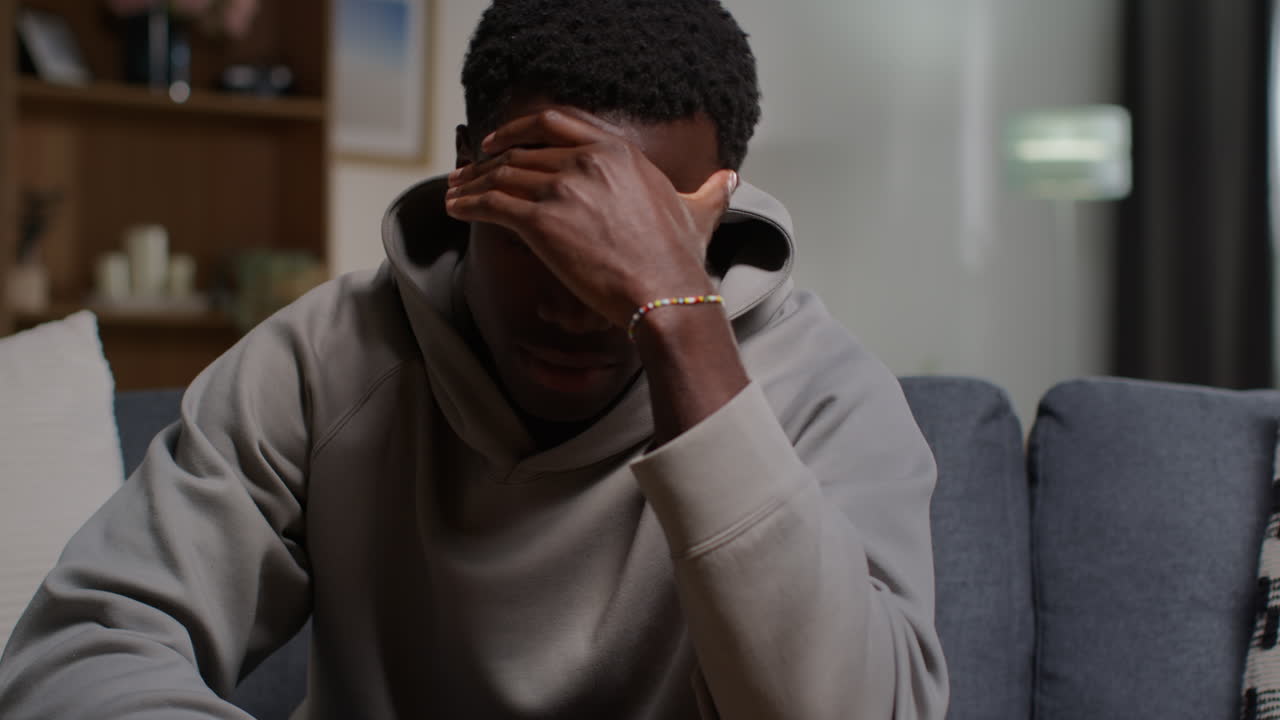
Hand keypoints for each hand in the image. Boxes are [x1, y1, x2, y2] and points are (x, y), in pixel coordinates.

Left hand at [444, 107, 738, 327]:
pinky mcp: (541, 221)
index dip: (519, 129)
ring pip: (501, 176)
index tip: (498, 140)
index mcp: (618, 151)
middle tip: (467, 173)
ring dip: (470, 184)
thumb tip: (729, 181)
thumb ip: (708, 192)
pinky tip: (456, 209)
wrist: (666, 294)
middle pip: (521, 152)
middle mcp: (587, 160)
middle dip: (486, 162)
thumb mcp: (699, 213)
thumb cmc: (681, 261)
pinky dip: (468, 204)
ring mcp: (563, 188)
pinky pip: (492, 204)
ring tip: (454, 193)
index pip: (555, 121)